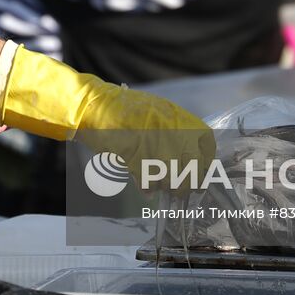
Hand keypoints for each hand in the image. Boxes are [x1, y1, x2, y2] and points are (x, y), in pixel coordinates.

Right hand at [0, 47, 215, 188]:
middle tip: (182, 188)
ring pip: (171, 173)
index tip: (201, 171)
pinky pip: (147, 177)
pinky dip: (147, 186)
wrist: (88, 106)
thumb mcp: (151, 112)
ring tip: (160, 187)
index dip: (205, 159)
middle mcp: (166, 126)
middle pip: (191, 162)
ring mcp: (150, 140)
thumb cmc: (118, 110)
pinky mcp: (133, 153)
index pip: (204, 140)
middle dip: (188, 180)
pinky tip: (144, 188)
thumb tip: (185, 155)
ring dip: (167, 185)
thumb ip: (169, 131)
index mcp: (172, 114)